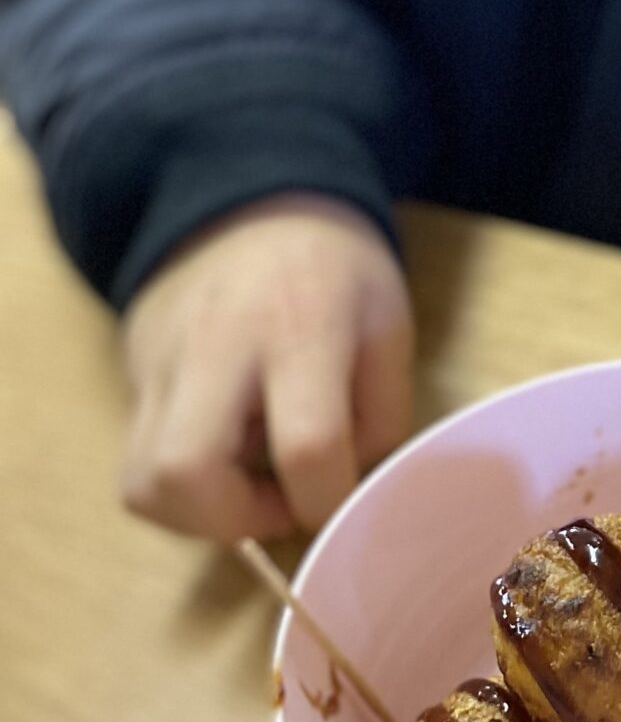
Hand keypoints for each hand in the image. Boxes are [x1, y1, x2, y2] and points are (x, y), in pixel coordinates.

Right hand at [121, 195, 413, 542]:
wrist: (245, 200)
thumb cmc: (332, 267)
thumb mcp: (387, 323)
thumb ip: (381, 412)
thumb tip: (349, 487)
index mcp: (299, 328)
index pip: (307, 445)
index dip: (328, 499)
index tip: (341, 497)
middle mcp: (215, 347)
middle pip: (184, 474)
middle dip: (236, 521)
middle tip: (279, 502)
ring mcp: (159, 363)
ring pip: (140, 483)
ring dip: (198, 515)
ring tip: (248, 483)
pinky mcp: (132, 377)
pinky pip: (136, 463)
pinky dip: (178, 487)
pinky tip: (223, 455)